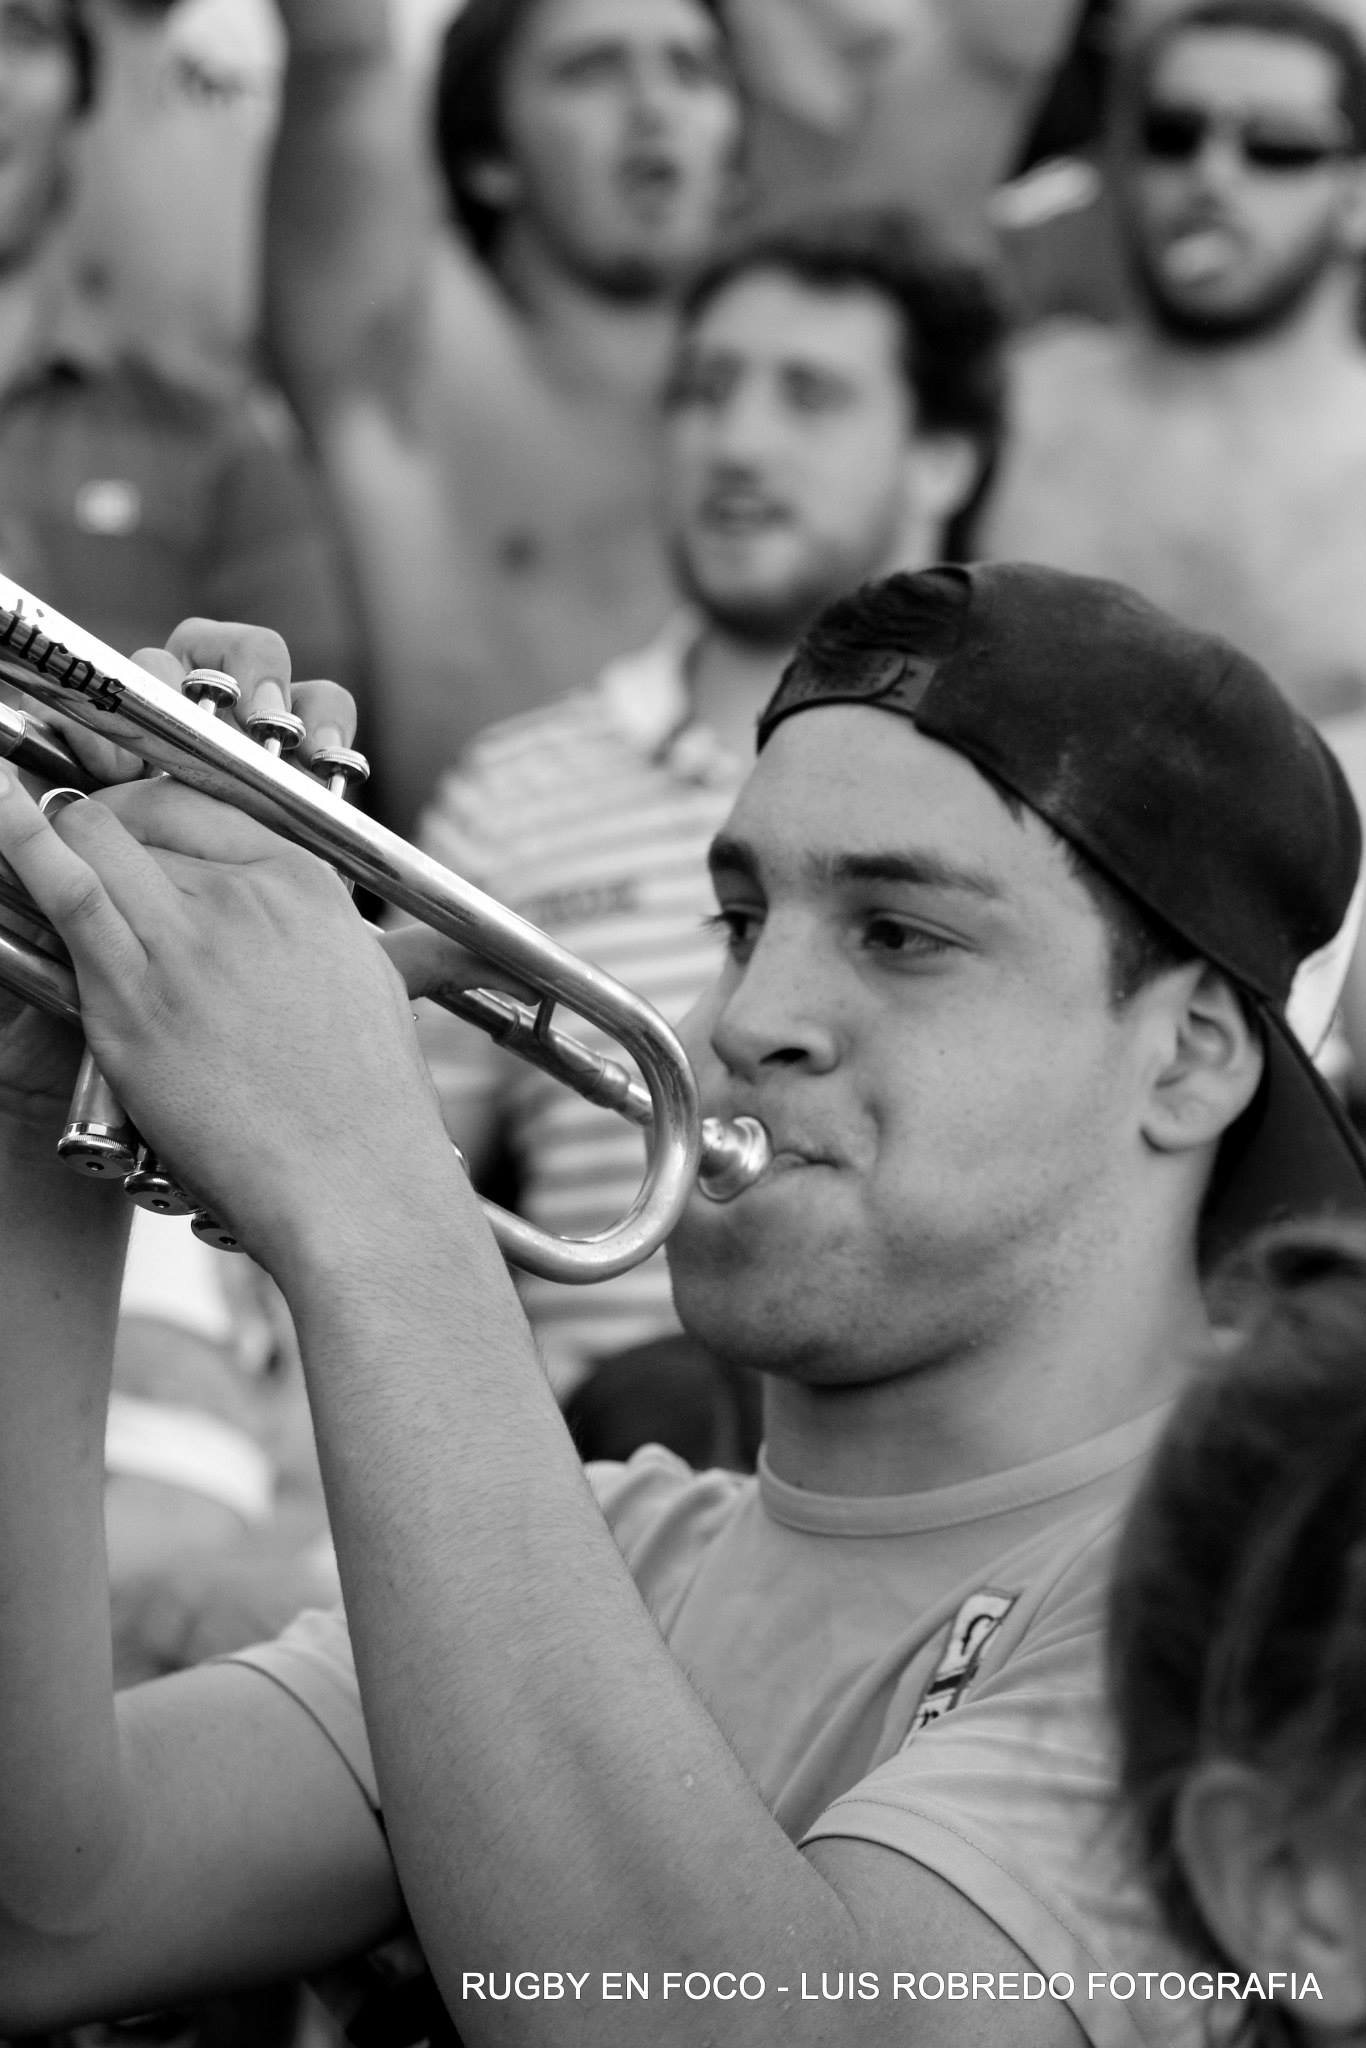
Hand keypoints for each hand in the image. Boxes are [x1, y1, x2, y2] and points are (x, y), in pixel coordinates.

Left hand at [0, 622, 447, 1263]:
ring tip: (26, 828)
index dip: (151, 813)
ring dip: (58, 834)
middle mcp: (246, 896)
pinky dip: (18, 836)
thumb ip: (314, 929)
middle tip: (84, 853)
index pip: (202, 806)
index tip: (131, 831)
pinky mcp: (134, 1000)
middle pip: (142, 816)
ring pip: (95, 840)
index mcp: (305, 884)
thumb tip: (282, 914)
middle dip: (101, 824)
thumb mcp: (363, 981)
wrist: (354, 1182)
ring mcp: (186, 943)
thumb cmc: (366, 1103)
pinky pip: (65, 893)